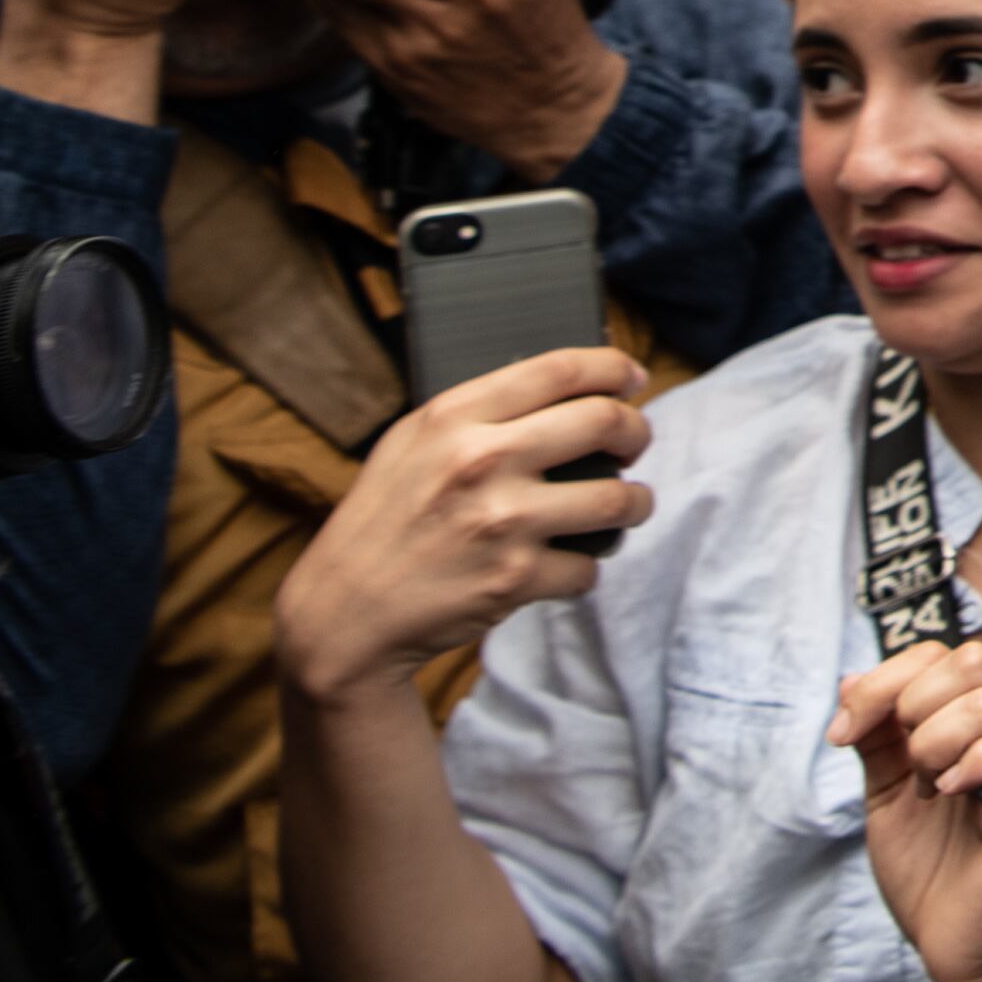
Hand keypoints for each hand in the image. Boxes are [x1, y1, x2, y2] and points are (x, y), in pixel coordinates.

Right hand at [275, 345, 654, 700]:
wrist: (344, 614)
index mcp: (453, 418)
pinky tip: (565, 564)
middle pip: (605, 422)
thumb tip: (564, 387)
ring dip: (637, 503)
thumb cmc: (384, 520)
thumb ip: (477, 412)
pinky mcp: (514, 578)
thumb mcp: (410, 444)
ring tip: (629, 506)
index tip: (633, 378)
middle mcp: (482, 461)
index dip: (613, 367)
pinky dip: (585, 568)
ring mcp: (502, 521)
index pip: (559, 369)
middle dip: (636, 432)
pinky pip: (588, 565)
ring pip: (618, 499)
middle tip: (634, 445)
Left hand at [830, 640, 981, 981]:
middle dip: (911, 703)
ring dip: (935, 742)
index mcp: (970, 721)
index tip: (845, 734)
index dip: (884, 679)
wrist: (952, 939)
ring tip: (926, 787)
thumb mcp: (884, 791)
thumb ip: (875, 736)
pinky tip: (948, 795)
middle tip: (901, 762)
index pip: (941, 653)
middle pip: (973, 660)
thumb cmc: (928, 866)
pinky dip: (971, 767)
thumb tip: (850, 679)